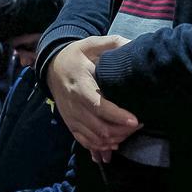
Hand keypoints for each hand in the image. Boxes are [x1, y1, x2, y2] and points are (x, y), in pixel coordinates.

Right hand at [45, 36, 139, 158]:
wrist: (52, 67)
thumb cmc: (77, 55)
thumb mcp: (92, 44)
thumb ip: (113, 43)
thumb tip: (134, 45)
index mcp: (80, 85)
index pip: (99, 106)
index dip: (118, 116)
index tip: (135, 120)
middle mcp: (74, 105)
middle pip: (99, 128)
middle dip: (122, 131)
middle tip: (138, 124)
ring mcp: (71, 117)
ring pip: (95, 139)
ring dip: (114, 140)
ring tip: (129, 132)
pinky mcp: (70, 124)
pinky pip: (85, 142)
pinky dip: (101, 147)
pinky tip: (114, 143)